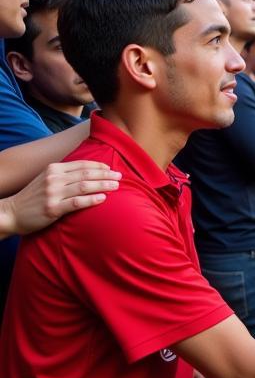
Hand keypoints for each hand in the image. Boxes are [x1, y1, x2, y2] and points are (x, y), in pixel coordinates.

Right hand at [0, 161, 121, 237]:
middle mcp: (53, 178)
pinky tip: (103, 198)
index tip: (111, 168)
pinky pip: (77, 202)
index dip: (99, 165)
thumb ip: (64, 174)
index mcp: (53, 169)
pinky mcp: (52, 208)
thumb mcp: (46, 179)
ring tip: (116, 186)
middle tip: (120, 176)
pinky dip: (92, 199)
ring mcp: (53, 193)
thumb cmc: (33, 197)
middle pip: (86, 173)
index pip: (82, 164)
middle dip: (105, 174)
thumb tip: (88, 172)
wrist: (11, 213)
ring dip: (103, 185)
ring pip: (84, 186)